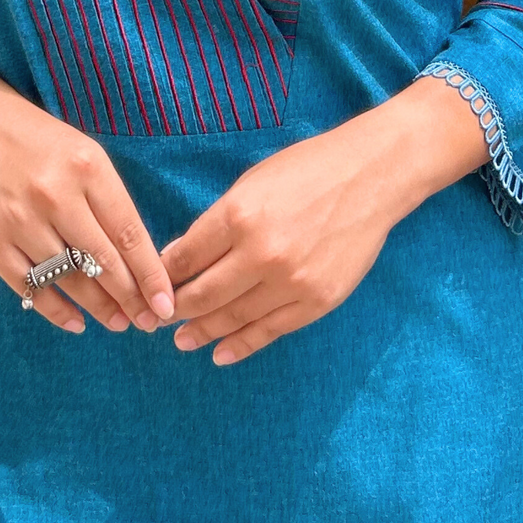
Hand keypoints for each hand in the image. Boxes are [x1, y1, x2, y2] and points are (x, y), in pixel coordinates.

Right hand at [0, 52, 174, 335]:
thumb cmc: (41, 142)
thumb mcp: (86, 155)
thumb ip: (111, 201)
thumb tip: (140, 260)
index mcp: (86, 168)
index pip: (128, 233)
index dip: (151, 275)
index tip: (166, 304)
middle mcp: (53, 195)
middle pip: (102, 262)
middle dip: (131, 299)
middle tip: (148, 322)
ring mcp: (18, 220)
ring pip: (69, 279)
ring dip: (99, 308)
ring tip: (119, 322)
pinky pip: (30, 287)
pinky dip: (56, 310)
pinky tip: (77, 321)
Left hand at [162, 79, 490, 365]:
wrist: (371, 177)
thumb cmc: (307, 170)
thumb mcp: (251, 183)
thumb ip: (215, 223)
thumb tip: (177, 257)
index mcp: (239, 215)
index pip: (187, 258)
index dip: (164, 276)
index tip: (151, 287)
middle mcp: (261, 253)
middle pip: (204, 294)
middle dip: (176, 310)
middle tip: (157, 320)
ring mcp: (291, 281)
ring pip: (234, 318)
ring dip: (203, 332)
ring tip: (182, 340)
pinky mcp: (316, 301)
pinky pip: (270, 331)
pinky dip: (241, 345)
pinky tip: (220, 352)